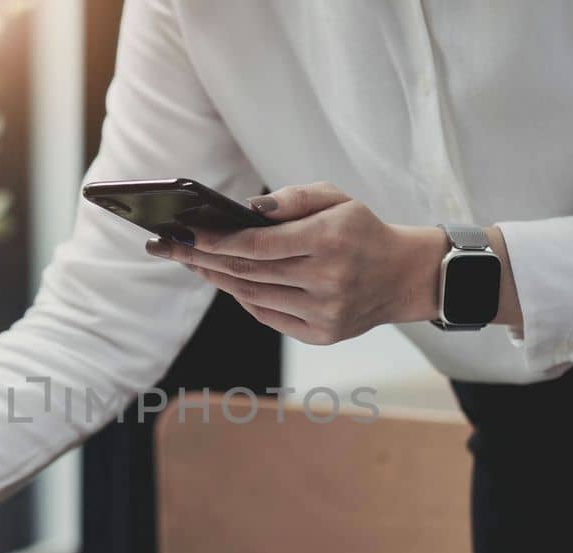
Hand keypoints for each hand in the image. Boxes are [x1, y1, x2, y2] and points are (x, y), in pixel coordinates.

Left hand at [146, 182, 517, 341]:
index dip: (214, 240)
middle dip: (201, 258)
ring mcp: (324, 312)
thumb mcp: (337, 198)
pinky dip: (243, 297)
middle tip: (167, 247)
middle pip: (247, 271)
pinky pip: (267, 316)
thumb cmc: (362, 229)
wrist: (404, 276)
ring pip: (252, 295)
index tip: (182, 233)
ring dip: (217, 278)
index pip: (257, 243)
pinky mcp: (322, 335)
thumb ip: (293, 197)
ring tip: (192, 262)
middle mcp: (327, 280)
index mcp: (330, 240)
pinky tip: (225, 280)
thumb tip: (247, 210)